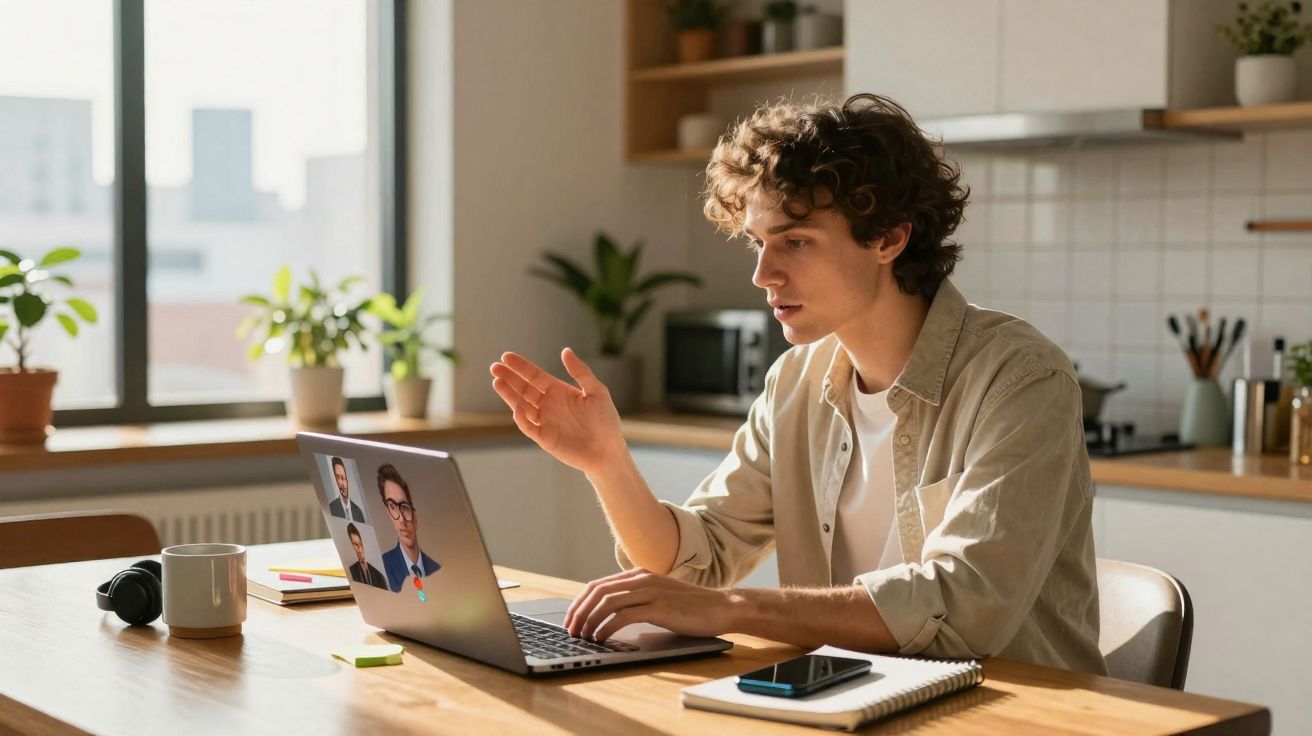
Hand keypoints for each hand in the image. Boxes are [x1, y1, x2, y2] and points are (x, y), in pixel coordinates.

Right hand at [489, 348, 625, 475]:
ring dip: (509, 394)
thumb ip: (580, 372)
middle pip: (523, 388)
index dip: (521, 367)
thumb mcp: (597, 391)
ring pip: (521, 405)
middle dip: (509, 378)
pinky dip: (520, 417)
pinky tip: (516, 406)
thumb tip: (565, 351)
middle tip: (495, 367)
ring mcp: (544, 421)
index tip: (506, 357)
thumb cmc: (606, 420)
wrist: (608, 451)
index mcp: (559, 390)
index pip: (535, 376)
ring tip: (497, 381)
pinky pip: (528, 426)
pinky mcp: (543, 438)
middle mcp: (548, 404)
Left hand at [564, 568, 734, 641]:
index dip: (580, 602)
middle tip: (571, 630)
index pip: (598, 585)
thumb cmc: (691, 607)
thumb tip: (610, 614)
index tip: (571, 619)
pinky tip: (602, 638)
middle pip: (597, 591)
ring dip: (589, 620)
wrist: (721, 607)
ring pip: (606, 602)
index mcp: (639, 574)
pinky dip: (607, 627)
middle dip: (579, 611)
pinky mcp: (658, 607)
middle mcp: (641, 579)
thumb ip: (637, 599)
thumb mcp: (659, 596)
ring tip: (583, 636)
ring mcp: (650, 591)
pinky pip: (623, 615)